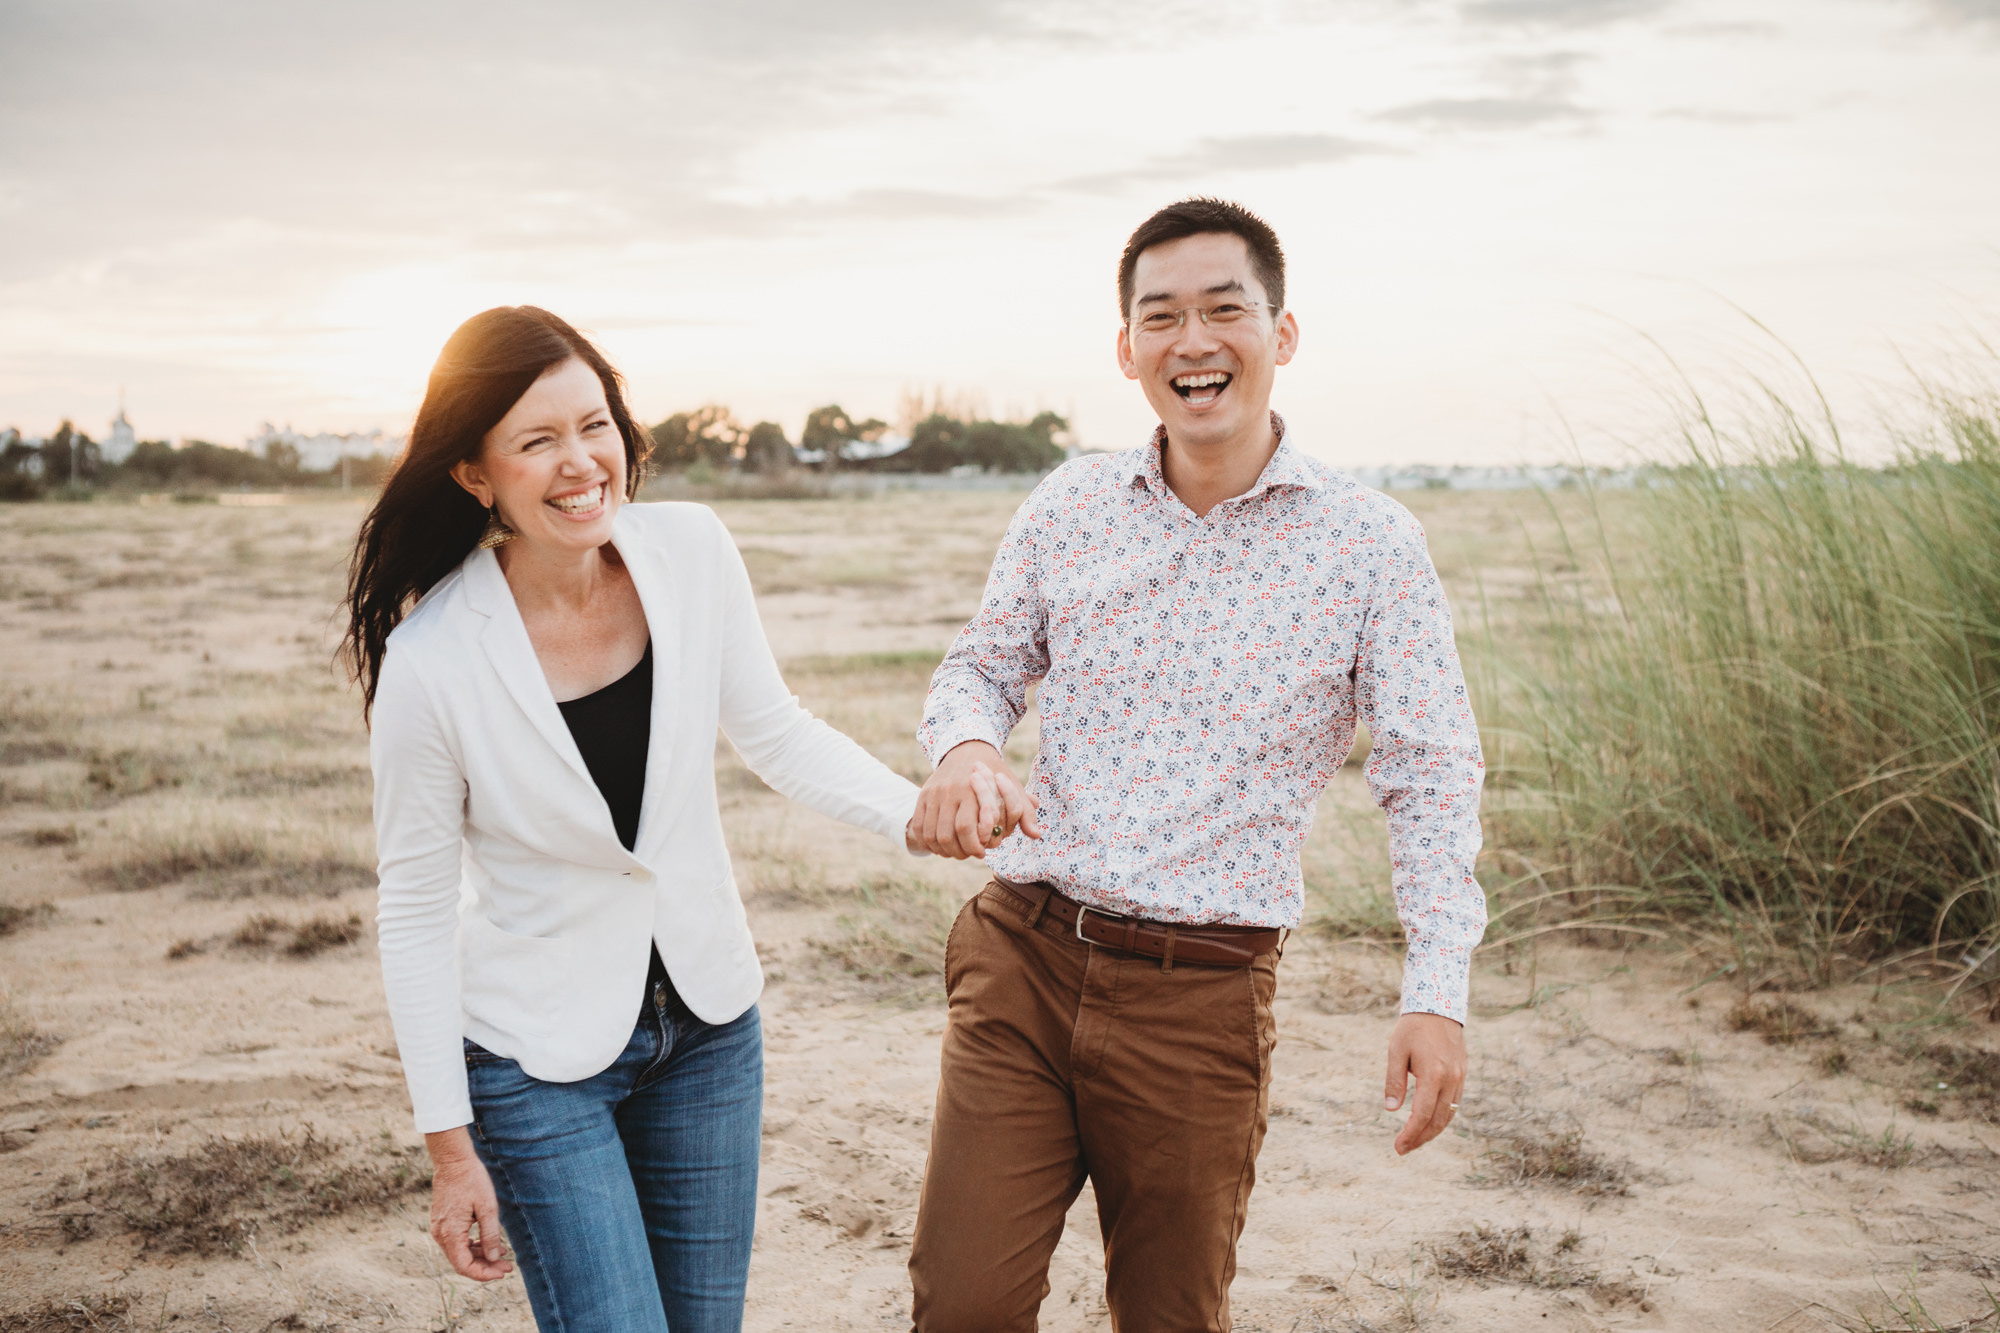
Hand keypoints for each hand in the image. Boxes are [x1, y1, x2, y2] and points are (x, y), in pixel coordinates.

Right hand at [424, 1127, 513, 1280]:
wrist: (453, 1161)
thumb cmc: (472, 1181)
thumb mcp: (488, 1208)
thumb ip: (490, 1235)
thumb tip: (493, 1259)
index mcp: (450, 1233)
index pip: (464, 1267)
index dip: (483, 1274)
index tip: (502, 1272)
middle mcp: (440, 1235)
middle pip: (461, 1262)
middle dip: (485, 1267)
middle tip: (507, 1266)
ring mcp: (439, 1228)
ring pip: (459, 1253)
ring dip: (480, 1256)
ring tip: (503, 1254)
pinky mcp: (441, 1222)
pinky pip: (455, 1242)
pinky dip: (471, 1246)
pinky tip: (488, 1243)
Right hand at [908, 740, 1041, 859]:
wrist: (966, 748)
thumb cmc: (994, 771)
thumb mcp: (1012, 786)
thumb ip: (1023, 811)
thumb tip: (1036, 834)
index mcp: (971, 789)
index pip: (966, 828)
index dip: (974, 846)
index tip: (983, 852)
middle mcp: (949, 791)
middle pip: (947, 835)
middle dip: (959, 852)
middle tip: (970, 854)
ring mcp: (933, 794)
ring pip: (932, 835)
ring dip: (944, 850)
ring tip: (957, 852)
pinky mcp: (923, 796)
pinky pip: (919, 827)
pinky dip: (928, 842)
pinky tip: (942, 845)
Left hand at [1383, 1012, 1466, 1155]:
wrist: (1439, 1008)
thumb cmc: (1413, 1028)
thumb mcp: (1396, 1051)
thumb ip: (1394, 1081)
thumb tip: (1391, 1110)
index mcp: (1433, 1074)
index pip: (1422, 1115)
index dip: (1410, 1134)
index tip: (1398, 1147)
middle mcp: (1451, 1079)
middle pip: (1437, 1120)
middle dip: (1420, 1138)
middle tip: (1403, 1149)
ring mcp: (1460, 1078)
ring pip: (1449, 1115)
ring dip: (1432, 1131)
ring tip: (1415, 1141)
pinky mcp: (1462, 1075)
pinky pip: (1454, 1103)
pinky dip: (1442, 1117)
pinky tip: (1429, 1123)